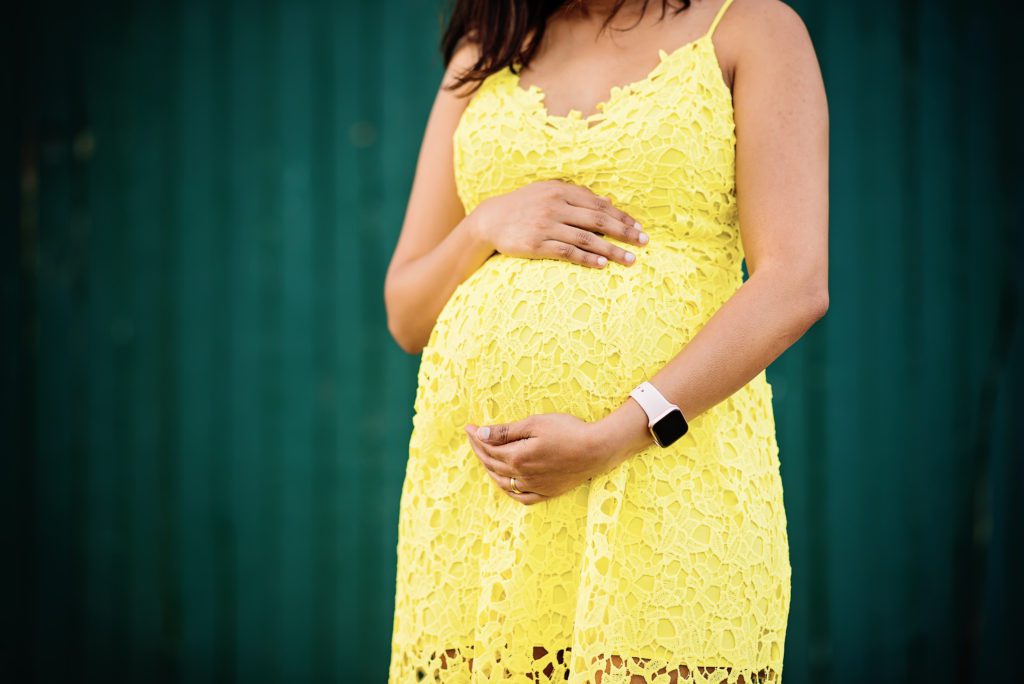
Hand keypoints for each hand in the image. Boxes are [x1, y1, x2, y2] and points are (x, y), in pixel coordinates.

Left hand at [464, 412, 621, 504]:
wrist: (598, 450)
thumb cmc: (568, 431)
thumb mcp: (535, 423)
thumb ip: (505, 431)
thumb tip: (480, 434)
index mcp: (517, 458)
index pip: (488, 448)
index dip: (476, 437)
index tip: (469, 427)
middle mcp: (523, 476)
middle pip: (493, 465)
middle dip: (479, 450)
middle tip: (473, 438)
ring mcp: (536, 486)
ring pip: (504, 482)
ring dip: (490, 470)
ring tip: (485, 457)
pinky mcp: (548, 492)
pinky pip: (522, 497)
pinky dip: (510, 491)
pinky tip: (506, 484)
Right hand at [470, 179, 649, 268]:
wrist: (490, 220)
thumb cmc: (525, 206)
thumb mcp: (549, 192)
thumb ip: (578, 196)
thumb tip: (609, 201)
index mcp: (562, 190)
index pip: (600, 205)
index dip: (622, 217)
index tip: (639, 229)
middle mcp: (555, 206)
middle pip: (598, 220)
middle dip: (624, 233)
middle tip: (644, 243)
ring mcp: (545, 225)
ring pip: (587, 239)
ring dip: (611, 250)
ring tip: (630, 260)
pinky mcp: (536, 244)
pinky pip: (567, 252)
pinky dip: (586, 258)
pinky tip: (602, 265)